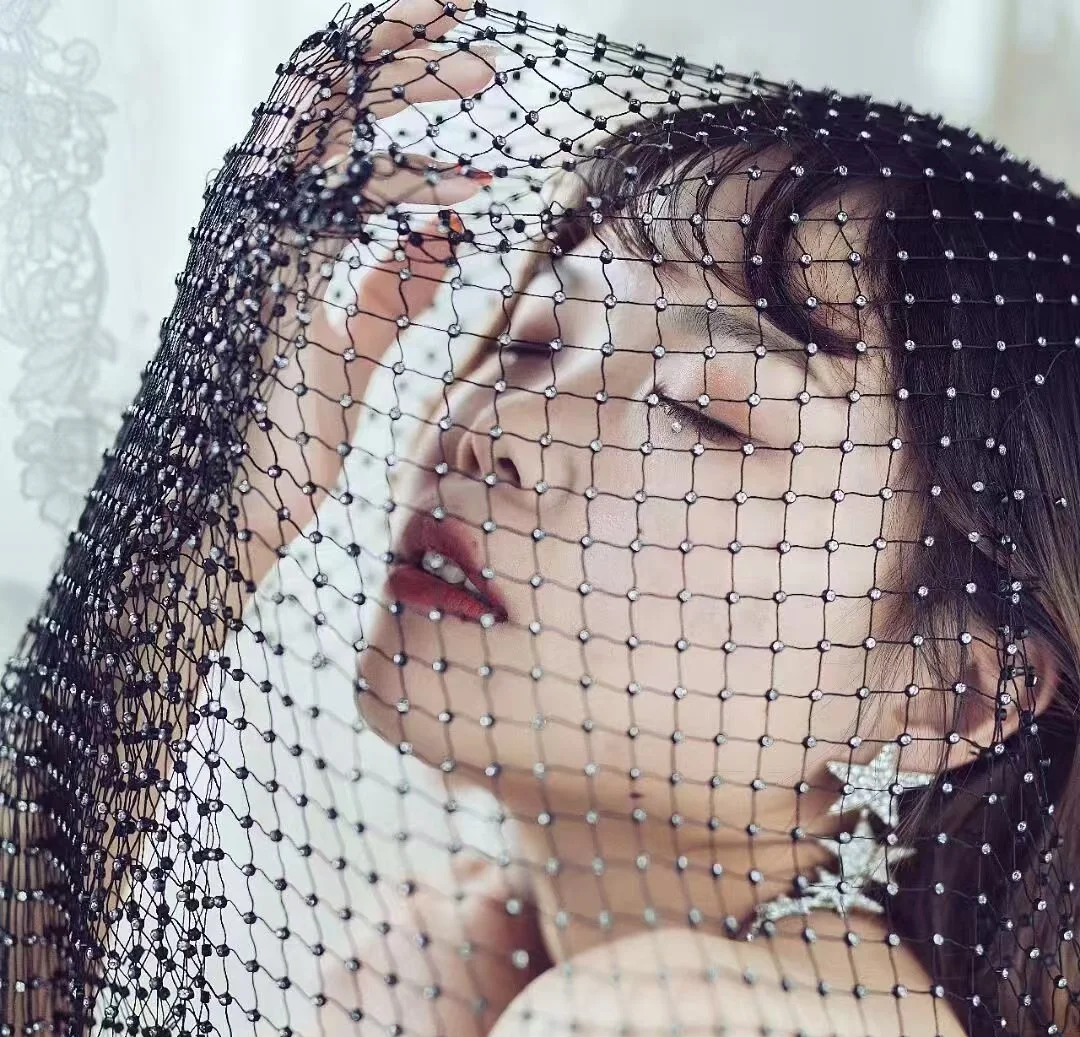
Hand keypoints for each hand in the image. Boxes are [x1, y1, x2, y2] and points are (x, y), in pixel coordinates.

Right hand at [235, 0, 497, 594]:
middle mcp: (269, 222)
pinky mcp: (286, 291)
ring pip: (331, 130)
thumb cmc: (313, 428)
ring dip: (412, 89)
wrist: (267, 504)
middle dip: (400, 43)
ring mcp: (270, 250)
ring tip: (486, 65)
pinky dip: (412, 191)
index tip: (460, 31)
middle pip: (327, 96)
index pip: (335, 114)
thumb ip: (403, 279)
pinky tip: (472, 188)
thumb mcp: (372, 334)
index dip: (391, 61)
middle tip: (471, 13)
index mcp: (288, 225)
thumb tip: (449, 228)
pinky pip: (347, 213)